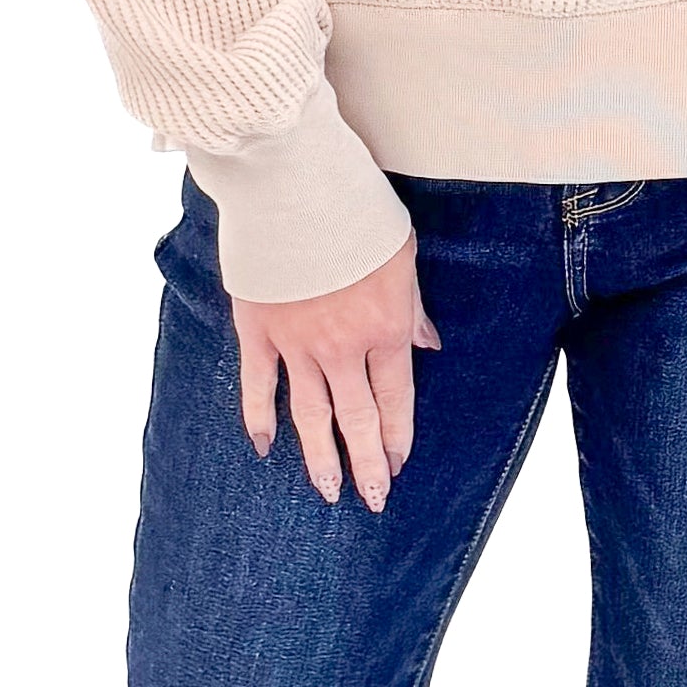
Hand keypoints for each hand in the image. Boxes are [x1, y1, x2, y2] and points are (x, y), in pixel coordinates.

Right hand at [231, 229, 442, 512]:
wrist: (294, 187)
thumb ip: (412, 306)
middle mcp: (342, 347)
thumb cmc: (355, 212)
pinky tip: (264, 447)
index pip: (395, 398)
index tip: (398, 463)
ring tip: (326, 492)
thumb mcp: (402, 253)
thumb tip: (428, 345)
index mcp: (383, 326)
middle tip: (372, 499)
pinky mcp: (258, 330)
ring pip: (310, 416)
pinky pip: (258, 386)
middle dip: (366, 464)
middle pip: (357, 419)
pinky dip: (259, 419)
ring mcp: (296, 343)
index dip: (397, 435)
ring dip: (320, 457)